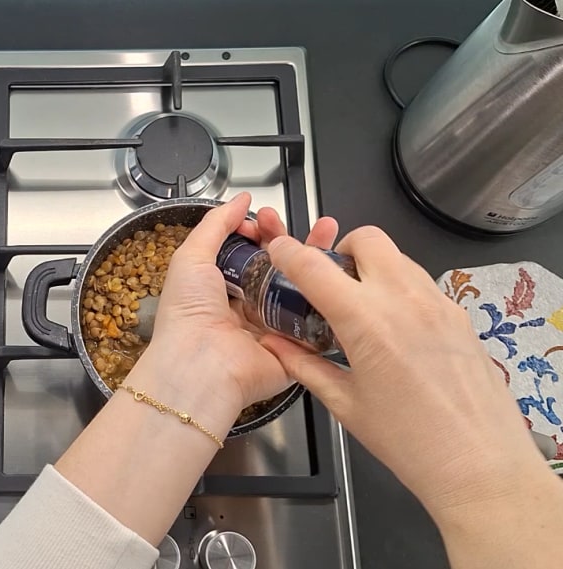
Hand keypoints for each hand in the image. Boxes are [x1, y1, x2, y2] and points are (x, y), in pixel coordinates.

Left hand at [127, 193, 337, 434]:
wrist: (201, 365)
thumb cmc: (187, 314)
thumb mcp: (191, 257)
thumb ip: (215, 224)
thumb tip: (240, 201)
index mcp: (221, 289)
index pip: (250, 253)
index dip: (259, 232)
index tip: (262, 219)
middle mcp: (248, 308)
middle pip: (279, 267)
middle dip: (289, 239)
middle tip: (289, 222)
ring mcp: (274, 327)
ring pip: (302, 288)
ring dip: (315, 259)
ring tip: (325, 231)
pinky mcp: (295, 348)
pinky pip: (317, 318)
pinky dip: (329, 293)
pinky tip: (338, 268)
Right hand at [260, 227, 552, 519]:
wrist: (479, 464)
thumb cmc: (409, 442)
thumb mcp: (346, 405)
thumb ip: (306, 366)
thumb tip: (276, 347)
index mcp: (367, 322)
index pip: (315, 267)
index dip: (289, 252)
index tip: (277, 250)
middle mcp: (405, 300)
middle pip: (368, 239)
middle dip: (342, 250)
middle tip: (329, 282)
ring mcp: (438, 304)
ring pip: (398, 258)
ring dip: (372, 268)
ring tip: (360, 307)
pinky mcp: (460, 316)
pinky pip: (421, 284)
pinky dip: (399, 290)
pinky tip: (394, 330)